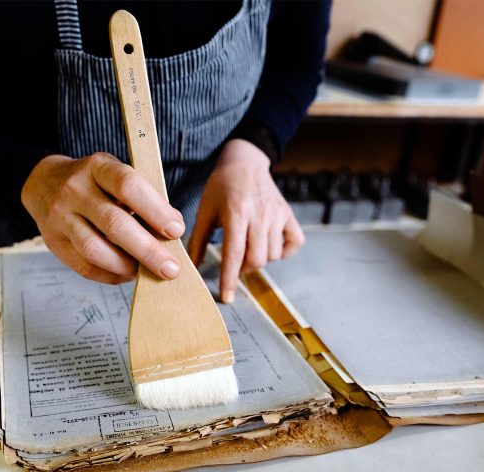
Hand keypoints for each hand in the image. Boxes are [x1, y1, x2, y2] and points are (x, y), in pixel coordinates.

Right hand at [21, 152, 184, 283]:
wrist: (44, 183)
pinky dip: (110, 274)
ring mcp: (60, 217)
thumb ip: (143, 196)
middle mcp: (74, 190)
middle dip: (147, 250)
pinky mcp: (53, 242)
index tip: (176, 230)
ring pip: (95, 249)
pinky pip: (84, 266)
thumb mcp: (116, 174)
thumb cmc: (94, 182)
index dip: (155, 210)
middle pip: (114, 223)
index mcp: (97, 167)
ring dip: (127, 266)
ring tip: (148, 273)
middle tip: (171, 268)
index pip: (127, 185)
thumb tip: (172, 230)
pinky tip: (127, 274)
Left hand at [187, 139, 303, 302]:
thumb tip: (189, 268)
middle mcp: (259, 214)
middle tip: (234, 264)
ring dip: (259, 260)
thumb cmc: (221, 187)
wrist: (245, 162)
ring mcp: (277, 214)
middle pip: (257, 259)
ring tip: (248, 249)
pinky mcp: (288, 214)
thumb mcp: (205, 210)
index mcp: (236, 213)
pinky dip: (283, 251)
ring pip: (273, 255)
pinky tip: (269, 245)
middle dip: (243, 270)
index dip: (229, 279)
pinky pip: (294, 243)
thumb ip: (197, 240)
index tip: (226, 297)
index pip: (234, 254)